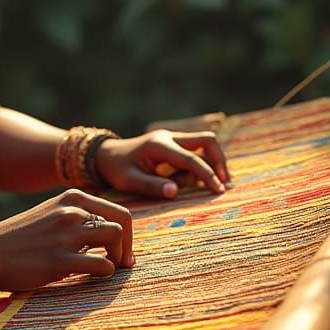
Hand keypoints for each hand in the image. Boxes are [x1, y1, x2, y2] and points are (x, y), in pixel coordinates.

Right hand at [0, 189, 133, 293]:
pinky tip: (92, 278)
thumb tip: (109, 233)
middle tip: (121, 263)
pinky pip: (103, 266)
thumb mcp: (50, 215)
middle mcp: (71, 211)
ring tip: (107, 269)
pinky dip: (105, 274)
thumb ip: (76, 217)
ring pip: (115, 238)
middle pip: (122, 223)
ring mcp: (66, 234)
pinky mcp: (60, 260)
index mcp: (70, 198)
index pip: (118, 211)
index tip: (122, 251)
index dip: (128, 233)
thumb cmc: (20, 239)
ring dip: (118, 258)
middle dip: (127, 246)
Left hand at [95, 129, 229, 198]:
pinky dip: (199, 165)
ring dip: (207, 165)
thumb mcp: (130, 181)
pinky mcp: (173, 143)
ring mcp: (171, 138)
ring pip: (203, 144)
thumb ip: (152, 186)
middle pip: (206, 140)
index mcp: (159, 146)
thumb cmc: (117, 169)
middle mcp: (168, 137)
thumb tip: (175, 192)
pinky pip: (194, 151)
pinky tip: (192, 181)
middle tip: (223, 183)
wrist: (106, 155)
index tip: (219, 190)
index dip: (208, 175)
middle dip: (219, 160)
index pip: (191, 159)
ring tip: (198, 186)